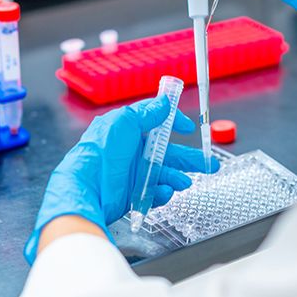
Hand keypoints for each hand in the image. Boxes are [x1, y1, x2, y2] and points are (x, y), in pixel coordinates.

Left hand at [24, 95, 219, 263]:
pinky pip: (154, 192)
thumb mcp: (124, 123)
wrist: (87, 189)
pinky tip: (164, 191)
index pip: (155, 121)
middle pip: (167, 152)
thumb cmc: (100, 153)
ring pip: (164, 173)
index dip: (173, 122)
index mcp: (128, 130)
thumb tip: (162, 103)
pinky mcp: (132, 193)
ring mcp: (132, 172)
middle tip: (209, 163)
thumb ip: (146, 113)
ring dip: (178, 177)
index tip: (188, 127)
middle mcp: (131, 151)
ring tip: (186, 182)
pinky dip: (162, 192)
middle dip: (189, 158)